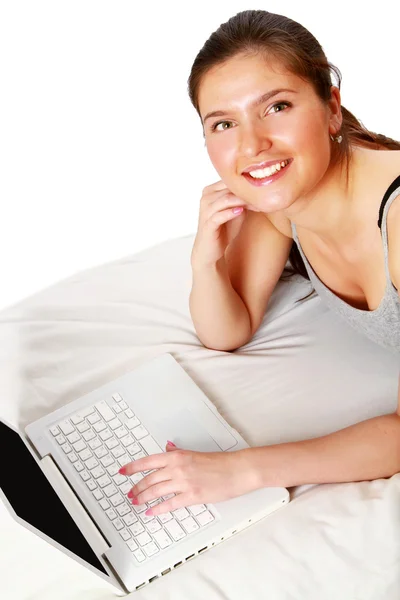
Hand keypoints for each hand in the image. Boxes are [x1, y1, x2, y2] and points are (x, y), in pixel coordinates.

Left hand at [119, 442, 257, 516]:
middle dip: (136, 487)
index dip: (132, 467)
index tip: (123, 472)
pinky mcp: (192, 496)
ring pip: (156, 491)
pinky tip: (151, 511)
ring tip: (136, 502)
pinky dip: (158, 508)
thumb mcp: (195, 453)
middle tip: (130, 493)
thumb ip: (178, 452)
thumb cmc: (220, 462)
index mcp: (178, 456)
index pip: (148, 461)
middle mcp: (178, 468)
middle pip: (149, 478)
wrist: (237, 470)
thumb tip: (167, 447)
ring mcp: (184, 482)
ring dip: (143, 498)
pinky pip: (170, 504)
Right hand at [191, 180, 254, 270]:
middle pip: (228, 189)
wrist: (210, 250)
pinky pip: (219, 215)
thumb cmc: (224, 229)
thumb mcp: (237, 212)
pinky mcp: (207, 223)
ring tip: (257, 205)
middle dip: (246, 193)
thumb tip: (260, 192)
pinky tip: (241, 212)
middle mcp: (206, 197)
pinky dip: (230, 212)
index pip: (230, 181)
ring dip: (242, 201)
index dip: (246, 184)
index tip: (263, 190)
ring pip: (225, 199)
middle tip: (263, 197)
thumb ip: (244, 200)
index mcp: (212, 190)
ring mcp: (205, 210)